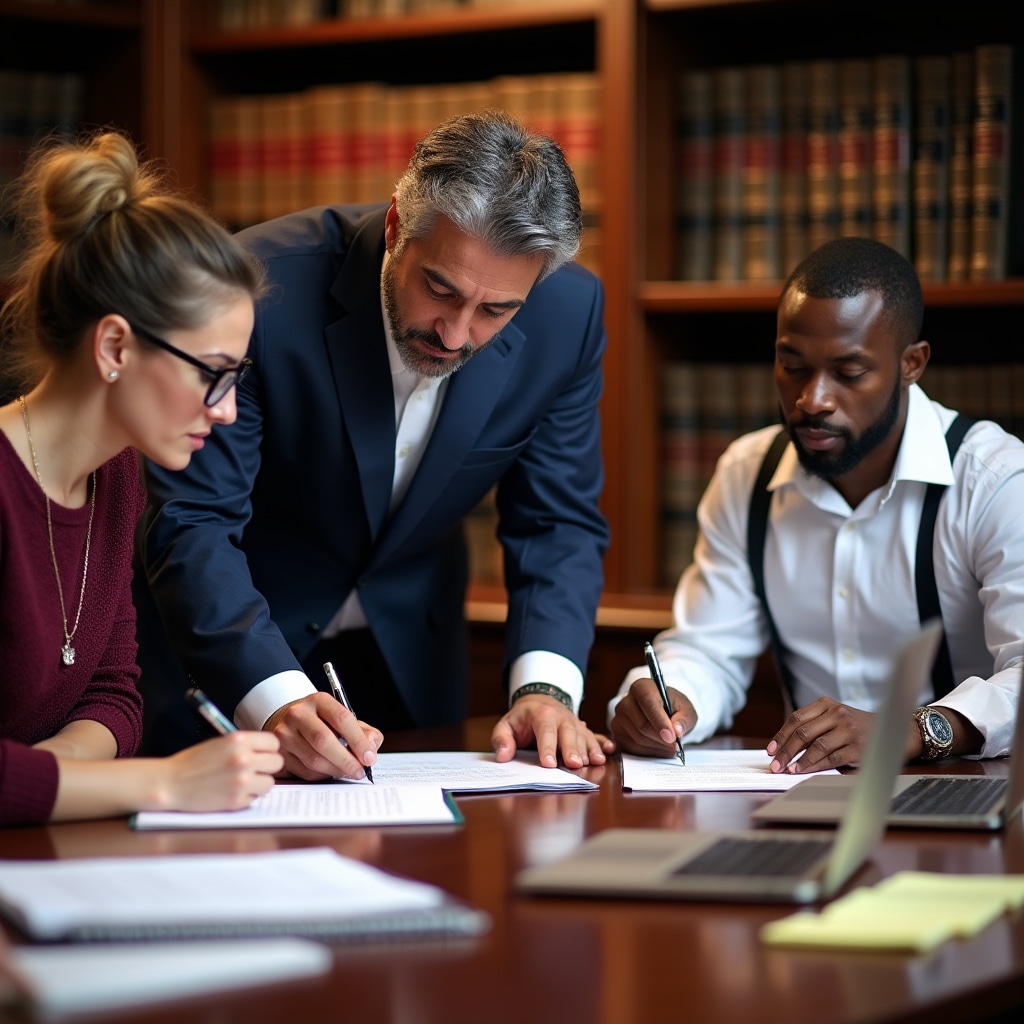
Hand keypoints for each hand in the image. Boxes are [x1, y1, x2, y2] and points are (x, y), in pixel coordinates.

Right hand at [158, 732, 282, 810]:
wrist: (170, 783)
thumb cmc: (193, 762)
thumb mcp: (221, 743)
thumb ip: (245, 745)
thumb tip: (269, 751)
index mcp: (239, 740)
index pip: (273, 743)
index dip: (268, 749)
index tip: (261, 754)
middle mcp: (243, 759)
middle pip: (277, 762)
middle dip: (266, 766)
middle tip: (254, 769)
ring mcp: (241, 781)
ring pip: (270, 783)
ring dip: (259, 783)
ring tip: (242, 782)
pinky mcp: (236, 801)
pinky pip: (255, 798)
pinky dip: (247, 797)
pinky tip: (231, 792)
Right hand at [264, 692, 381, 780]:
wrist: (289, 721)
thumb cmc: (322, 722)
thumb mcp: (343, 719)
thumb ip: (364, 732)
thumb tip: (370, 750)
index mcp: (319, 700)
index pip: (342, 719)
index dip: (358, 741)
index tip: (370, 758)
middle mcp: (298, 714)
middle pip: (324, 741)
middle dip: (346, 761)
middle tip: (360, 772)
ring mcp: (284, 733)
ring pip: (313, 760)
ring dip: (335, 771)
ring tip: (347, 772)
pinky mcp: (278, 753)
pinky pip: (303, 772)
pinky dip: (321, 776)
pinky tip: (329, 771)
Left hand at [491, 695, 614, 768]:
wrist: (540, 701)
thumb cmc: (522, 718)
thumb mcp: (506, 725)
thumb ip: (502, 739)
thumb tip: (503, 756)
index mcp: (541, 715)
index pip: (545, 731)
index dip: (547, 748)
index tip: (549, 764)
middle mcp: (561, 718)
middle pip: (568, 733)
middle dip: (572, 749)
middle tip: (575, 765)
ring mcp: (574, 723)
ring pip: (583, 736)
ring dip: (589, 750)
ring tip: (595, 762)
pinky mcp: (583, 730)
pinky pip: (595, 735)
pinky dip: (602, 743)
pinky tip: (609, 750)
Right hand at [610, 678, 696, 755]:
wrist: (661, 713)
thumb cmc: (673, 708)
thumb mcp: (686, 709)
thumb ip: (684, 719)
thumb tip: (677, 731)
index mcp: (642, 687)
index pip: (648, 702)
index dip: (660, 721)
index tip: (672, 737)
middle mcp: (626, 700)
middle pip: (642, 725)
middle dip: (662, 739)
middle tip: (676, 745)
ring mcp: (619, 718)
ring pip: (638, 739)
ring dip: (657, 747)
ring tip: (670, 746)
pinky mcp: (617, 733)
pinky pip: (633, 748)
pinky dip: (649, 752)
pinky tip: (659, 748)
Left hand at [767, 697, 879, 772]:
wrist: (891, 729)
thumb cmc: (855, 726)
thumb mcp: (834, 716)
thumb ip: (813, 725)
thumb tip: (784, 747)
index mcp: (826, 704)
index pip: (796, 719)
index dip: (781, 735)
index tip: (771, 750)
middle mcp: (837, 714)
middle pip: (803, 733)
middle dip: (785, 750)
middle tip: (775, 764)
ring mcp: (848, 730)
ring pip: (816, 746)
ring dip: (798, 760)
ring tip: (787, 769)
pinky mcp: (857, 747)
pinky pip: (831, 758)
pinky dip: (814, 765)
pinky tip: (803, 770)